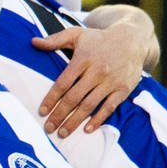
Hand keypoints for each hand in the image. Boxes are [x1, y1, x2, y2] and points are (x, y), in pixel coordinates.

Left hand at [32, 12, 151, 135]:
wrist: (133, 39)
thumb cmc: (100, 38)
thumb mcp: (77, 34)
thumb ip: (55, 40)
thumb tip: (33, 42)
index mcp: (83, 60)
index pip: (63, 84)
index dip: (51, 99)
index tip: (42, 112)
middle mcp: (97, 72)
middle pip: (74, 98)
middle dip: (59, 115)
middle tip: (48, 128)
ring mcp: (111, 81)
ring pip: (89, 105)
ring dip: (74, 121)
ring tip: (63, 133)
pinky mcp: (123, 89)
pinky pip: (109, 107)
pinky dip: (98, 119)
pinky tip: (87, 129)